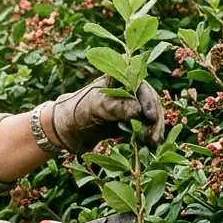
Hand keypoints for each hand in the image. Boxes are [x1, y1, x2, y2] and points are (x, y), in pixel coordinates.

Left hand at [49, 76, 164, 154]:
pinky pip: (145, 125)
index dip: (149, 100)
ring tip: (152, 144)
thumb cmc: (78, 111)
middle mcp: (128, 89)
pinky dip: (149, 134)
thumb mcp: (96, 107)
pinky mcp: (130, 120)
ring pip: (151, 114)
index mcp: (119, 77)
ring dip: (154, 129)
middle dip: (155, 119)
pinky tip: (150, 145)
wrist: (68, 129)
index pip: (141, 86)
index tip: (149, 117)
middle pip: (150, 101)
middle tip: (153, 138)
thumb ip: (116, 107)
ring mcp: (130, 105)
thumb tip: (138, 110)